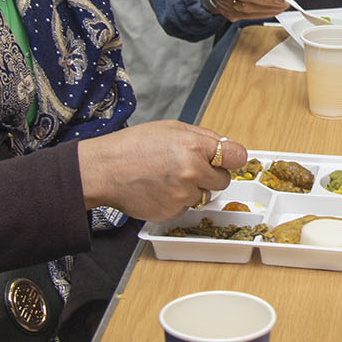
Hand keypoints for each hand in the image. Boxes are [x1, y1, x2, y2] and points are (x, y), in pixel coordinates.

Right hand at [77, 120, 247, 221]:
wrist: (104, 170)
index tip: (228, 160)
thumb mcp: (171, 128)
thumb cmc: (132, 146)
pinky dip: (177, 201)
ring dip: (193, 189)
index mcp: (194, 147)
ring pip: (204, 196)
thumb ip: (202, 137)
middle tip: (191, 168)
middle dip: (212, 175)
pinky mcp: (171, 213)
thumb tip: (224, 146)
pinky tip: (160, 189)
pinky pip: (185, 208)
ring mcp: (182, 195)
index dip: (232, 158)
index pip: (237, 156)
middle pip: (224, 180)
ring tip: (168, 177)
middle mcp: (192, 172)